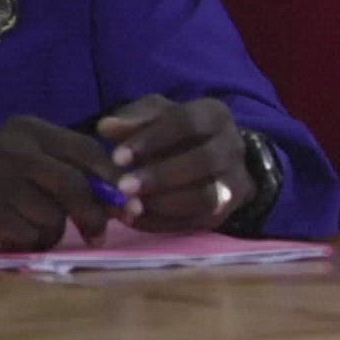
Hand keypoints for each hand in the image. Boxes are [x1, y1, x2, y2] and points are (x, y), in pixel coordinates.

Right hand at [0, 117, 118, 255]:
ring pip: (53, 215)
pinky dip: (29, 242)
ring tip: (31, 229)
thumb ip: (71, 170)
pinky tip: (10, 236)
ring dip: (51, 232)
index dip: (114, 179)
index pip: (87, 148)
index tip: (131, 203)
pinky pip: (29, 234)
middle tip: (99, 234)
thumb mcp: (30, 161)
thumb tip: (123, 197)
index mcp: (29, 129)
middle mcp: (13, 148)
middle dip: (94, 214)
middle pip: (74, 184)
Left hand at [97, 95, 249, 231]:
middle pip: (204, 160)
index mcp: (215, 116)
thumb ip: (133, 119)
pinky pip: (197, 221)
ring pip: (208, 196)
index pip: (187, 123)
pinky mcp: (224, 212)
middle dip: (161, 176)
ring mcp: (233, 182)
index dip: (152, 140)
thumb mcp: (156, 116)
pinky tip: (134, 219)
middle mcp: (232, 147)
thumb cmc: (175, 133)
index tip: (118, 157)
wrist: (212, 160)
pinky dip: (163, 223)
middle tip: (123, 187)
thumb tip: (106, 127)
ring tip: (129, 207)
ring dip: (164, 203)